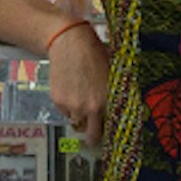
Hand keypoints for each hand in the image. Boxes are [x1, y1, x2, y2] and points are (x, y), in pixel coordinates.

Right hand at [40, 21, 108, 140]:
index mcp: (106, 102)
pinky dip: (68, 105)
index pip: (109, 129)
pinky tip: (71, 89)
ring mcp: (72, 106)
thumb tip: (122, 111)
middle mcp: (89, 108)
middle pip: (91, 135)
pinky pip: (65, 111)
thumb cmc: (94, 54)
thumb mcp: (112, 75)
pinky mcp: (58, 101)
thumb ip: (115, 96)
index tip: (107, 134)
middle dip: (93, 137)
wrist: (70, 43)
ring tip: (81, 97)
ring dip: (79, 115)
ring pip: (77, 121)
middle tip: (93, 137)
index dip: (108, 132)